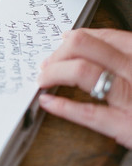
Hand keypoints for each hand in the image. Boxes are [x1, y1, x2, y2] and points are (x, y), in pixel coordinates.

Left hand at [37, 28, 131, 147]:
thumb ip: (130, 61)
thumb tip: (99, 52)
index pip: (108, 35)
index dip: (79, 37)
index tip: (64, 41)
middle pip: (86, 46)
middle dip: (60, 51)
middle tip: (47, 61)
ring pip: (82, 72)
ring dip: (54, 72)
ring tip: (43, 78)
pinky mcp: (130, 130)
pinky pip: (90, 114)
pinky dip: (63, 107)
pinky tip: (47, 102)